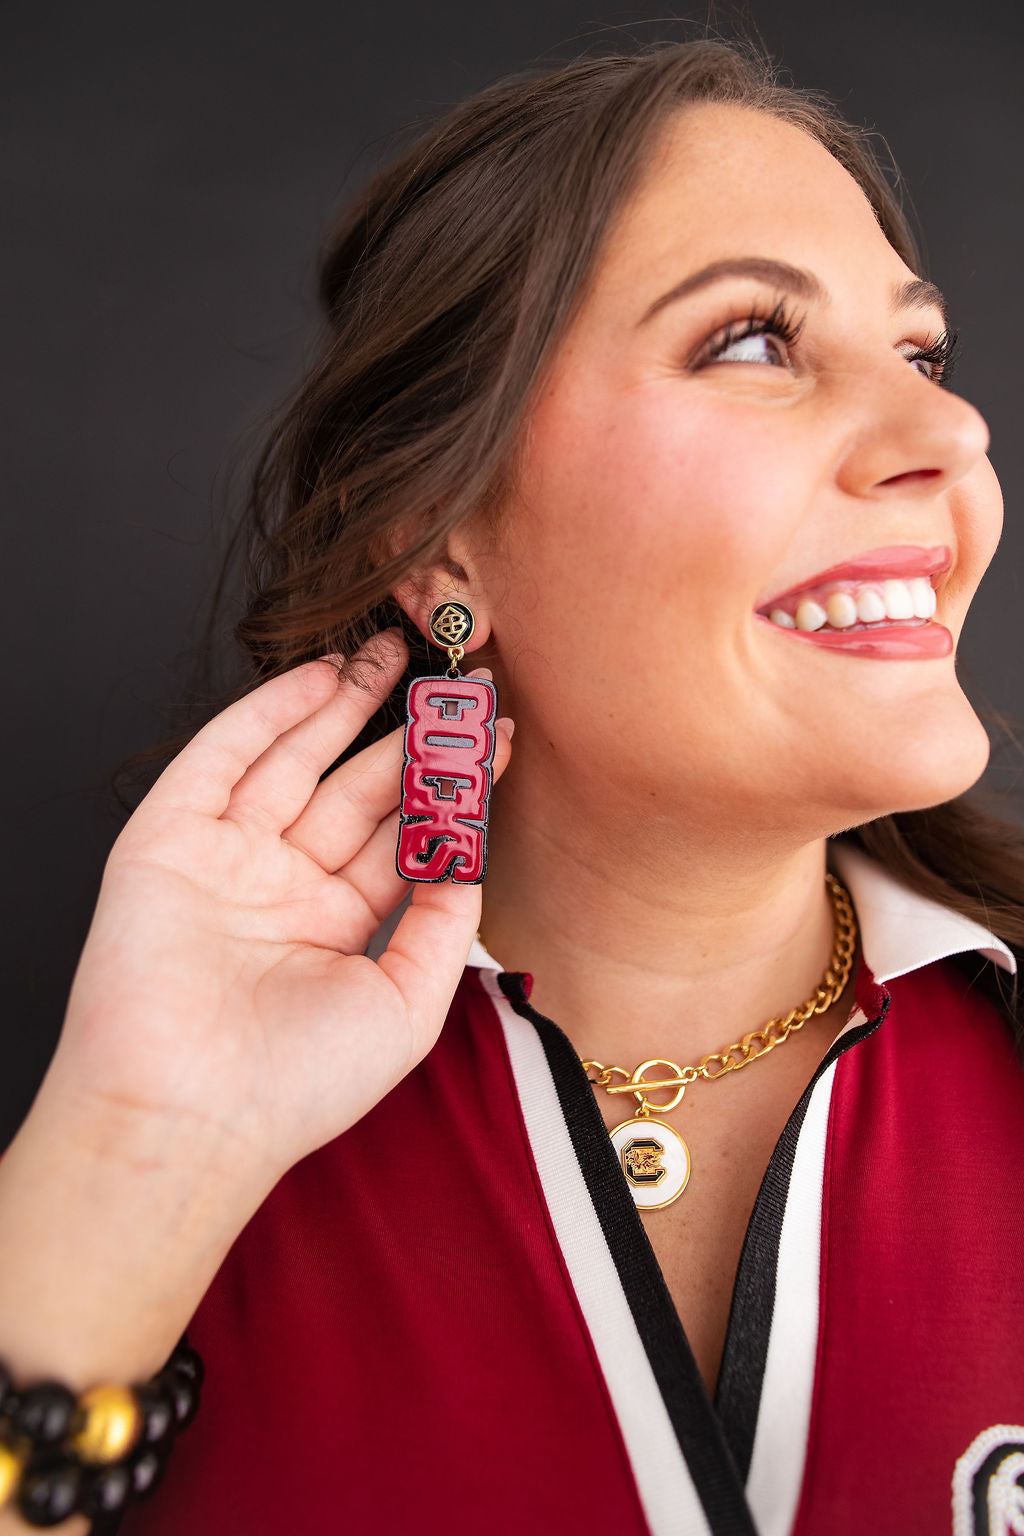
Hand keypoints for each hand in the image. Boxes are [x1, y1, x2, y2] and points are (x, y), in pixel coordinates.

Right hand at [43, 631, 513, 1194]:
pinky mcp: (168, 838)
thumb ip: (443, 920)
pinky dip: (270, 712)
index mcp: (335, 927)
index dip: (446, 788)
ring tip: (395, 653)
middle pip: (354, 790)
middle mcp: (281, 886)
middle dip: (404, 736)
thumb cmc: (299, 1083)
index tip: (494, 738)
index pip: (401, 839)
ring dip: (341, 704)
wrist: (191, 1114)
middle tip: (452, 683)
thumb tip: (472, 853)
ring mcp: (225, 858)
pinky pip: (223, 758)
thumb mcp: (407, 1002)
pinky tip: (321, 676)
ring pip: (291, 761)